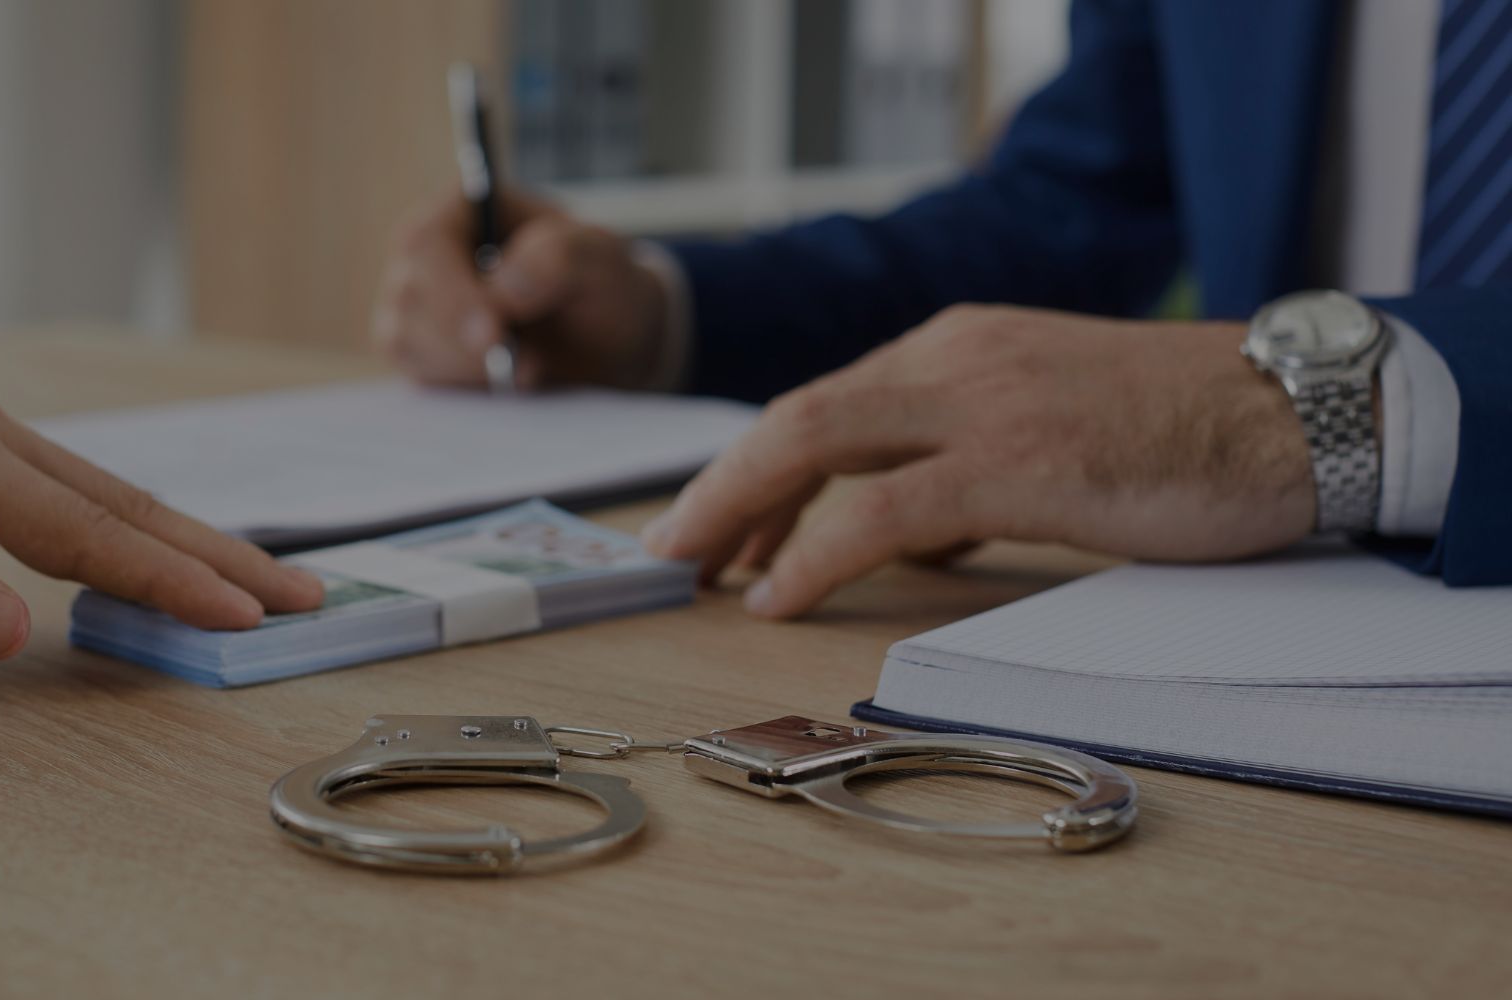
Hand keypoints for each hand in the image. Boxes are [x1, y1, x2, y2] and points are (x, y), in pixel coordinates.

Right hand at [371, 187, 670, 389]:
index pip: (427, 243)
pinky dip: (464, 387)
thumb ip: (559, 260)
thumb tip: (502, 290)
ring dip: (467, 368)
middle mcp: (429, 254)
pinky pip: (420, 376)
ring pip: (405, 342)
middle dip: (463, 341)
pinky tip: (508, 384)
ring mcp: (419, 305)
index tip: (493, 332)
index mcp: (465, 209)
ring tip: (533, 371)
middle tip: (526, 367)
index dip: (452, 290)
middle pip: (409, 298)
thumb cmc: (602, 285)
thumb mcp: (601, 260)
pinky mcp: (423, 351)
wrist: (608, 340)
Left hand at [641, 305, 1315, 617]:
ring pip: (815, 443)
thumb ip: (969, 464)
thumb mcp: (1051, 429)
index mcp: (959, 346)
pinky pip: (881, 509)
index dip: (756, 467)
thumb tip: (912, 532)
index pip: (826, 404)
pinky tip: (778, 594)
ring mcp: (982, 403)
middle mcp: (954, 357)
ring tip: (693, 570)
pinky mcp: (1018, 460)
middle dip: (720, 486)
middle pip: (795, 417)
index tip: (720, 521)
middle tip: (670, 550)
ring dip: (739, 511)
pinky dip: (814, 553)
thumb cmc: (1183, 430)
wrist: (1296, 409)